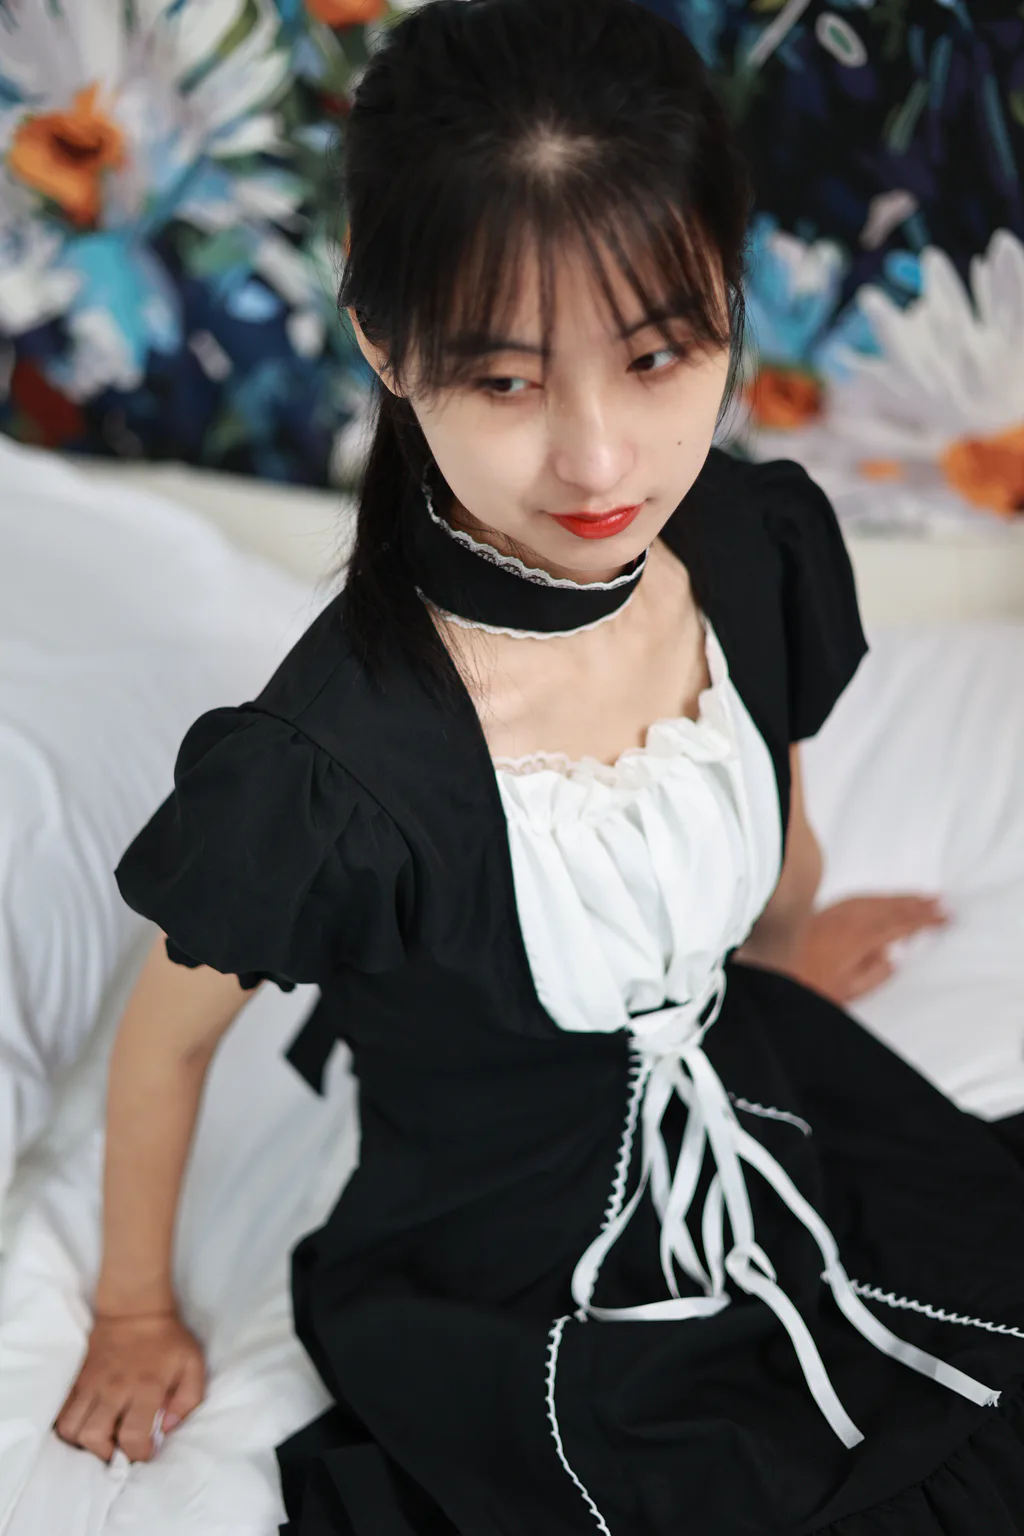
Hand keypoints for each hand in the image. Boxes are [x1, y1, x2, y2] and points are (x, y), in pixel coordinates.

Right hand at [55, 1311, 204, 1462]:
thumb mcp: (192, 1364)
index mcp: (145, 1387)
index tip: (146, 1452)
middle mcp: (114, 1389)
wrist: (134, 1308)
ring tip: (102, 1437)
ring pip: (70, 1428)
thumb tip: (167, 1428)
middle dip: (106, 1453)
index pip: (132, 1436)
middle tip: (119, 1448)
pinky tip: (86, 1423)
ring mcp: (91, 1383)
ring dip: (84, 1441)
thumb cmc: (167, 1339)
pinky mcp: (77, 1378)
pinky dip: (69, 1425)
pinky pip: (61, 1411)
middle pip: (93, 1437)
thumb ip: (188, 1400)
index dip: (138, 1454)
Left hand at [788, 895, 950, 1005]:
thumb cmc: (807, 984)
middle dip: (918, 903)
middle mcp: (849, 920)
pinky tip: (883, 898)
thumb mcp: (846, 991)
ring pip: (875, 899)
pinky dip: (878, 896)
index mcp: (860, 940)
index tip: (946, 916)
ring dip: (900, 897)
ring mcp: (835, 913)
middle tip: (942, 901)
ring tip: (922, 897)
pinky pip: (859, 897)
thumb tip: (893, 958)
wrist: (770, 967)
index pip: (901, 925)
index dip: (925, 919)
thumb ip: (874, 975)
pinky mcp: (824, 911)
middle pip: (890, 906)